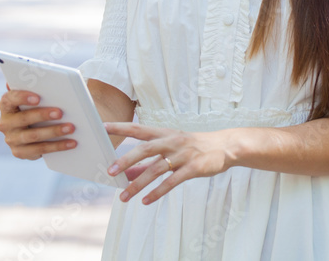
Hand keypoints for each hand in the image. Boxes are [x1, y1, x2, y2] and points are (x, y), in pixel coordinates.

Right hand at [0, 87, 76, 159]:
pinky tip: (72, 142)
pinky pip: (40, 150)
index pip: (10, 98)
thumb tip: (46, 74)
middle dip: (42, 115)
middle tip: (60, 112)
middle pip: (23, 119)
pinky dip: (57, 146)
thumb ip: (39, 86)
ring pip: (32, 136)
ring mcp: (11, 139)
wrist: (37, 130)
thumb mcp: (39, 95)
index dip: (22, 97)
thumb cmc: (40, 106)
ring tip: (71, 127)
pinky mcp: (20, 152)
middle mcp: (5, 123)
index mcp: (6, 104)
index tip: (38, 97)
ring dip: (53, 132)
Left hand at [103, 122, 233, 205]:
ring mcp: (183, 155)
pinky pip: (172, 182)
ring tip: (124, 196)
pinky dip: (157, 192)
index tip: (103, 127)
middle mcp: (172, 141)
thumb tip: (127, 173)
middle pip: (145, 149)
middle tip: (110, 171)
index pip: (139, 129)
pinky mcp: (193, 168)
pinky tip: (146, 201)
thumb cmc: (194, 147)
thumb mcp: (172, 149)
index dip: (121, 127)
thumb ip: (149, 161)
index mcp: (165, 134)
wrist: (225, 146)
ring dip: (138, 183)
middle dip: (126, 160)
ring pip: (156, 169)